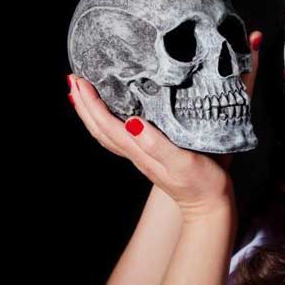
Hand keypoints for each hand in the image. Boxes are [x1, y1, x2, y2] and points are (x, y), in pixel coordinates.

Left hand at [67, 31, 261, 219]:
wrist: (210, 204)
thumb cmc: (202, 183)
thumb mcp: (183, 162)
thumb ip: (157, 144)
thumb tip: (132, 123)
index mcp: (140, 151)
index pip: (106, 125)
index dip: (91, 103)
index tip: (80, 81)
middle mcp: (136, 153)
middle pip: (100, 129)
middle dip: (84, 105)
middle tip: (74, 80)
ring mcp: (142, 156)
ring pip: (107, 133)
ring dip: (92, 113)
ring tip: (84, 94)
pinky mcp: (151, 155)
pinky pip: (120, 136)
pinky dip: (109, 122)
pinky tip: (115, 114)